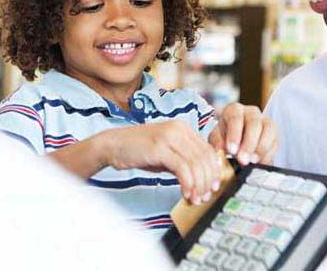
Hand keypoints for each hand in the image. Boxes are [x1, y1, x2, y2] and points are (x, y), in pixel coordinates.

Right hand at [103, 120, 221, 204]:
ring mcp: (169, 137)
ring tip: (195, 198)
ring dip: (199, 185)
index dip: (214, 171)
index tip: (213, 187)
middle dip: (208, 181)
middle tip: (205, 196)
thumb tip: (203, 178)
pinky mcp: (159, 147)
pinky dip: (188, 184)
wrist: (112, 145)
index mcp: (183, 129)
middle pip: (205, 158)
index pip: (208, 150)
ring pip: (196, 164)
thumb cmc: (138, 151)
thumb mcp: (166, 153)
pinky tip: (186, 193)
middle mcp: (179, 129)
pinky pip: (182, 168)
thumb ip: (184, 161)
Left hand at [208, 103, 277, 165]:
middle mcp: (251, 112)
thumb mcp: (217, 138)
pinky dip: (268, 153)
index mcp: (234, 110)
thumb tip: (220, 151)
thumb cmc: (225, 137)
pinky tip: (260, 162)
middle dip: (248, 143)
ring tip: (253, 161)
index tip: (231, 150)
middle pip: (254, 123)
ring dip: (260, 148)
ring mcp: (264, 120)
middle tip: (243, 159)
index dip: (234, 134)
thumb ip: (218, 143)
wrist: (237, 143)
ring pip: (268, 130)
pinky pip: (275, 141)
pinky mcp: (274, 133)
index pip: (235, 118)